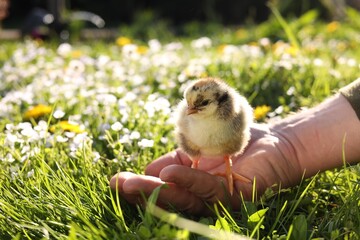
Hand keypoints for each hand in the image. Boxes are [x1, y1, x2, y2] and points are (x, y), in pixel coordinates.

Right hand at [109, 124, 302, 214]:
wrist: (279, 141)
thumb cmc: (239, 138)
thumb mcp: (200, 142)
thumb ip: (178, 155)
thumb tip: (152, 168)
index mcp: (192, 180)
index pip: (161, 185)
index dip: (142, 182)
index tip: (119, 178)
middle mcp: (202, 192)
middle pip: (168, 196)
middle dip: (141, 191)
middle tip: (116, 185)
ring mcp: (218, 197)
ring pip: (183, 199)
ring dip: (156, 191)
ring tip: (131, 185)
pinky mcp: (235, 196)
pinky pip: (208, 190)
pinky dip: (188, 182)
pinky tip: (169, 176)